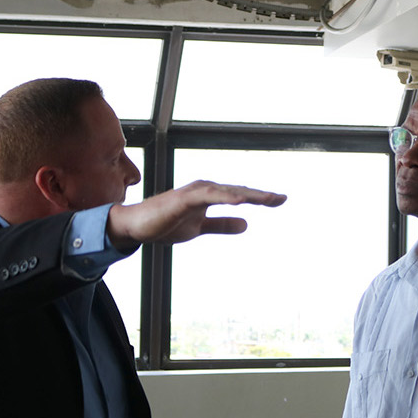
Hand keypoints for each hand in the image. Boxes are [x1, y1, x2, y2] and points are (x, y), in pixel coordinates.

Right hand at [105, 180, 285, 250]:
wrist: (135, 227)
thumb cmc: (165, 224)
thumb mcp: (199, 228)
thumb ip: (221, 225)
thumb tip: (246, 225)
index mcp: (209, 195)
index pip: (241, 195)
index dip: (261, 198)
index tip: (281, 200)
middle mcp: (205, 189)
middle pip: (239, 191)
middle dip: (261, 195)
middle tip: (282, 198)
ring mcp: (195, 192)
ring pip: (227, 191)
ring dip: (248, 194)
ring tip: (268, 199)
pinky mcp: (184, 198)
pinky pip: (209, 196)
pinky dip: (225, 197)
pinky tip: (241, 201)